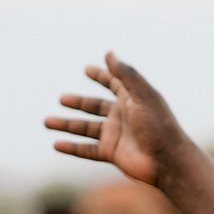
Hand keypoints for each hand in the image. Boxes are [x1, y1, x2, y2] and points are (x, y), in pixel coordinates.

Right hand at [44, 52, 186, 186]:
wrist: (167, 160)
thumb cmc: (158, 125)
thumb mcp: (142, 95)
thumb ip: (125, 74)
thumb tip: (109, 53)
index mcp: (131, 99)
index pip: (114, 83)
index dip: (101, 75)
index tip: (87, 70)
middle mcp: (121, 116)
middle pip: (94, 107)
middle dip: (77, 103)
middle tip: (61, 98)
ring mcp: (115, 135)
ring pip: (85, 129)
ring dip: (66, 125)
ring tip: (46, 122)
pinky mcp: (111, 153)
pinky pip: (86, 150)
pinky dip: (72, 148)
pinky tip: (56, 145)